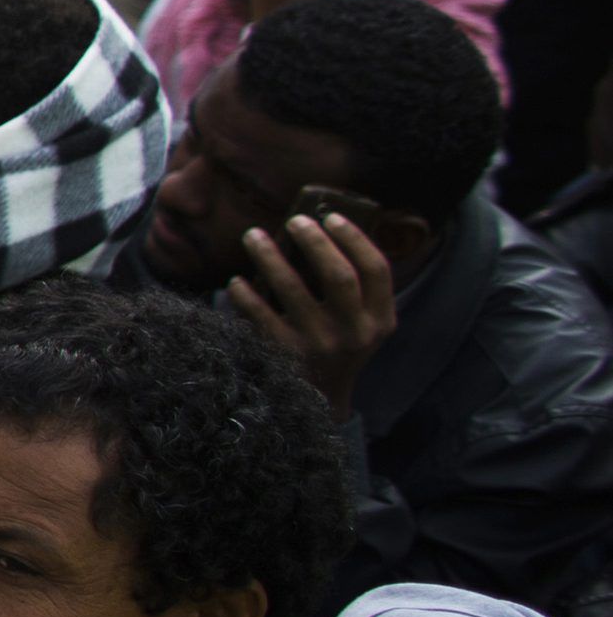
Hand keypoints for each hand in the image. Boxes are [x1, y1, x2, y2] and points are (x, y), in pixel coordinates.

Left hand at [227, 212, 395, 417]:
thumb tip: (322, 226)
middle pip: (338, 275)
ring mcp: (320, 344)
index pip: (376, 269)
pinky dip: (244, 294)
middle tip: (293, 220)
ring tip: (252, 236)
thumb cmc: (339, 344)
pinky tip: (236, 281)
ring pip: (291, 288)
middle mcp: (355, 332)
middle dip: (314, 241)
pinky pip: (259, 315)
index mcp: (380, 320)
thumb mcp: (364, 322)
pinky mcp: (286, 354)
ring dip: (268, 256)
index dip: (354, 238)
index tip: (330, 216)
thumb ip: (357, 287)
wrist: (320, 399)